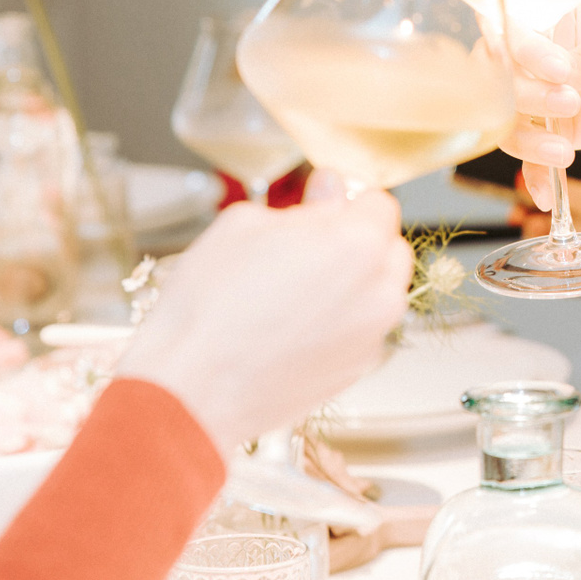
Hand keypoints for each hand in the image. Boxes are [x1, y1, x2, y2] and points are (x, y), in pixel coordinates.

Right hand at [116, 172, 411, 453]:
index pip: (379, 204)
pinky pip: (361, 328)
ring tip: (293, 290)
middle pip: (388, 248)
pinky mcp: (356, 370)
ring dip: (352, 282)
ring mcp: (372, 337)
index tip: (321, 207)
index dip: (347, 201)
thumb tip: (329, 191)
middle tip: (303, 247)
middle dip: (356, 241)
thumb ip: (304, 204)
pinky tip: (293, 325)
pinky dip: (340, 320)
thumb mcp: (246, 225)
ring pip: (378, 291)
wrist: (192, 388)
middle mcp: (379, 293)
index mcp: (359, 246)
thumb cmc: (210, 307)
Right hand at [504, 0, 580, 206]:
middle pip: (500, 78)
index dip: (525, 51)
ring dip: (526, 141)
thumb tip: (561, 74)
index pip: (513, 29)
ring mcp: (544, 97)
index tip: (560, 70)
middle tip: (568, 102)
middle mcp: (537, 57)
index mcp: (551, 15)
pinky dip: (536, 175)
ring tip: (563, 151)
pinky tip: (548, 195)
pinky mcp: (558, 131)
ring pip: (509, 121)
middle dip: (525, 96)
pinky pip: (533, 156)